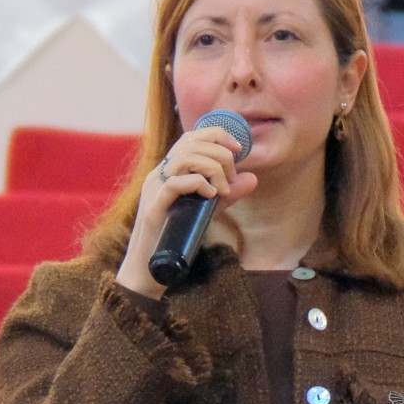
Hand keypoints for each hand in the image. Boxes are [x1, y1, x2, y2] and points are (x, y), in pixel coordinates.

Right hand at [116, 125, 257, 296]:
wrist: (150, 268)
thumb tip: (253, 178)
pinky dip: (198, 184)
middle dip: (221, 156)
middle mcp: (159, 175)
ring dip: (212, 169)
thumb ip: (228, 194)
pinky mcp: (153, 208)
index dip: (217, 135)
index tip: (239, 149)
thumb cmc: (176, 237)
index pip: (191, 137)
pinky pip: (174, 184)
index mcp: (169, 171)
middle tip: (231, 180)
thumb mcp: (207, 210)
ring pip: (183, 159)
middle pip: (191, 143)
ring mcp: (154, 189)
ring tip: (223, 191)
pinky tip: (212, 196)